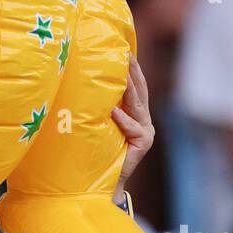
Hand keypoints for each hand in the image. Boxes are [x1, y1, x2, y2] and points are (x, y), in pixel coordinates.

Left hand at [111, 54, 153, 189]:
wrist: (104, 181)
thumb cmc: (98, 151)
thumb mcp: (100, 124)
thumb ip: (102, 108)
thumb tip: (87, 83)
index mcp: (135, 114)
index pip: (135, 87)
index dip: (131, 70)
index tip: (125, 51)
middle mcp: (144, 120)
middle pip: (140, 91)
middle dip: (134, 71)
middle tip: (127, 53)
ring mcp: (146, 131)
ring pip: (137, 105)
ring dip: (130, 87)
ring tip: (123, 71)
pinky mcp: (143, 143)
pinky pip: (133, 128)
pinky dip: (123, 120)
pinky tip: (114, 111)